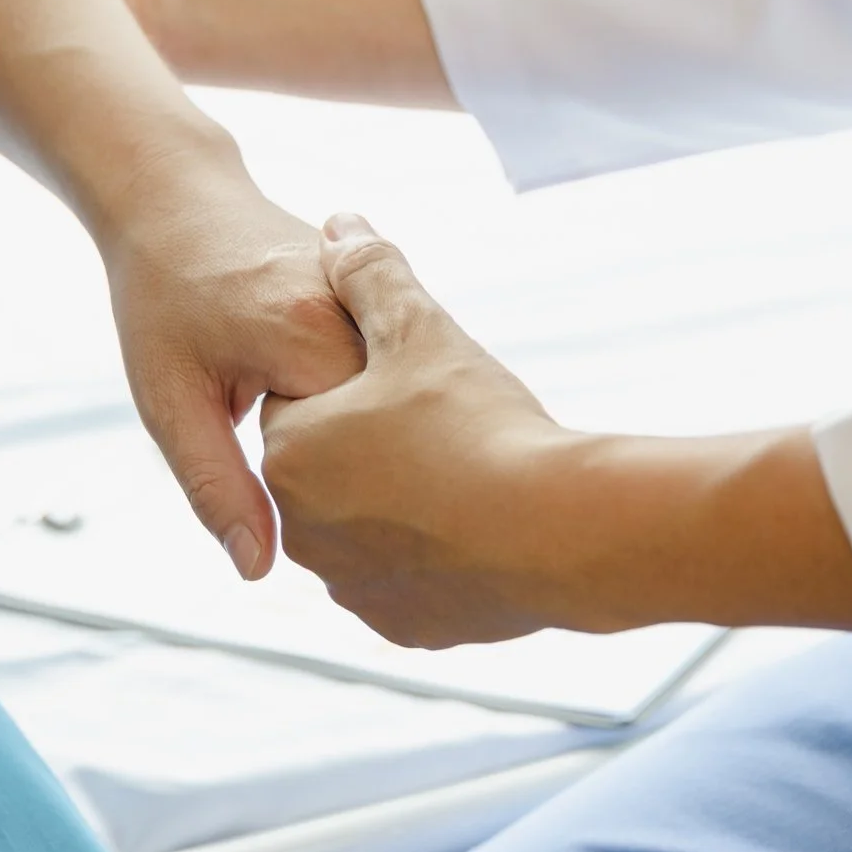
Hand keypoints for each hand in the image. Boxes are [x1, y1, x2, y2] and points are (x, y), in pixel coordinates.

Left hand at [102, 166, 364, 578]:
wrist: (177, 199)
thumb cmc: (160, 298)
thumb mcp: (170, 402)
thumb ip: (215, 484)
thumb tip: (257, 569)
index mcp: (309, 340)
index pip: (350, 455)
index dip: (327, 490)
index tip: (297, 480)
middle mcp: (358, 318)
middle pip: (385, 432)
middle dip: (355, 462)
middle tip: (300, 443)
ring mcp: (381, 303)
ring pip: (401, 406)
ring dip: (375, 433)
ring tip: (327, 417)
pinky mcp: (391, 299)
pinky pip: (404, 377)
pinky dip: (383, 402)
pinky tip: (354, 398)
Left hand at [262, 216, 851, 642]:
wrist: (561, 536)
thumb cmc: (481, 425)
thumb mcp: (421, 329)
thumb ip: (369, 274)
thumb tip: (337, 224)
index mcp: (289, 453)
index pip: (306, 401)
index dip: (364, 382)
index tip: (416, 379)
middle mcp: (303, 530)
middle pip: (336, 466)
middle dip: (378, 443)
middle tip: (449, 423)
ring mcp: (351, 587)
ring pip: (373, 525)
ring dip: (406, 501)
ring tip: (472, 471)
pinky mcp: (404, 628)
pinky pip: (411, 577)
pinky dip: (438, 555)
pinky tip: (483, 525)